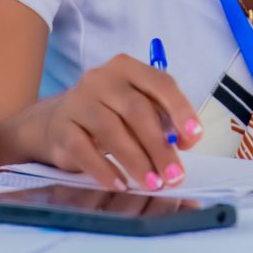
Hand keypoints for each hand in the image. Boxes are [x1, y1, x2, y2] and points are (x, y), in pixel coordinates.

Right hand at [25, 55, 203, 191]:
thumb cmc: (109, 115)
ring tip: (152, 183)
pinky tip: (120, 184)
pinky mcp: (62, 126)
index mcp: (128, 68)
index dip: (180, 109)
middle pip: (137, 110)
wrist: (58, 121)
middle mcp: (102, 78)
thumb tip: (188, 138)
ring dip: (136, 160)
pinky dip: (104, 169)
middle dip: (159, 146)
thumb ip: (162, 118)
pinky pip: (83, 149)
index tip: (194, 137)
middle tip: (174, 175)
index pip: (160, 83)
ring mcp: (78, 100)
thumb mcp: (136, 109)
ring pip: (111, 130)